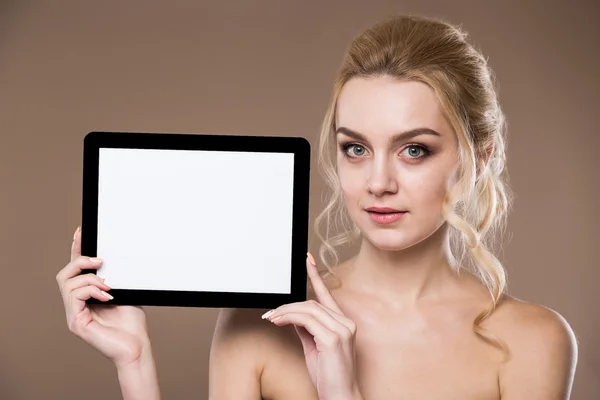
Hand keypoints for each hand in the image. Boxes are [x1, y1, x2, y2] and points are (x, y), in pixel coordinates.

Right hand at [56, 226, 151, 368]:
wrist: (137, 347)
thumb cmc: (132, 324)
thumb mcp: (125, 292)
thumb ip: (115, 279)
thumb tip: (112, 259)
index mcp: (87, 297)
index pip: (76, 271)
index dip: (76, 249)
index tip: (81, 231)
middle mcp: (76, 306)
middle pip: (65, 274)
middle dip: (80, 261)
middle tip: (100, 261)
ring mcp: (74, 315)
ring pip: (67, 283)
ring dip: (91, 279)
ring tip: (109, 286)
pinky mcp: (76, 323)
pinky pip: (75, 296)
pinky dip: (92, 290)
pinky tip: (108, 295)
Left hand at [263, 253, 362, 399]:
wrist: (340, 396)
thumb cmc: (329, 376)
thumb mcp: (314, 347)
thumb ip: (306, 329)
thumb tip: (292, 315)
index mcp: (343, 323)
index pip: (327, 294)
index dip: (316, 276)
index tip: (307, 260)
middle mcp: (346, 323)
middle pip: (313, 302)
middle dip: (288, 306)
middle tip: (271, 313)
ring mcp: (342, 330)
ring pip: (308, 308)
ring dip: (285, 312)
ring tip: (272, 318)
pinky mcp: (334, 338)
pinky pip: (306, 320)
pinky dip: (289, 318)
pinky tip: (278, 322)